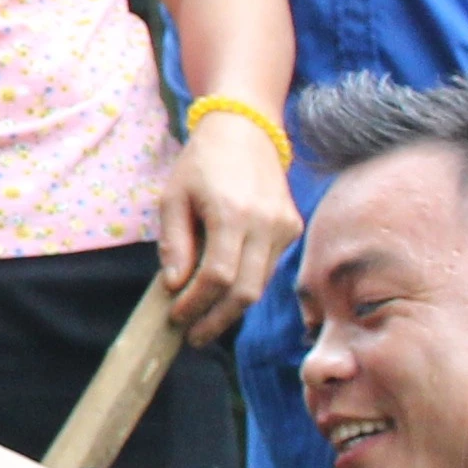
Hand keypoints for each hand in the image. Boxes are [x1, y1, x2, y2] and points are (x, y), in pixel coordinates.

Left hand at [156, 107, 300, 345]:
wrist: (246, 130)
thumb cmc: (201, 162)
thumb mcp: (174, 197)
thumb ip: (174, 242)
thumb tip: (175, 285)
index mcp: (233, 213)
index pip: (218, 276)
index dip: (196, 303)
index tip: (175, 316)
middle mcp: (266, 224)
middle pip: (245, 291)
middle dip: (216, 319)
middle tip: (192, 336)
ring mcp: (285, 227)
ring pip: (260, 285)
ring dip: (230, 309)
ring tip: (203, 322)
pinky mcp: (292, 228)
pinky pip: (268, 268)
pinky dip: (245, 285)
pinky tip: (222, 294)